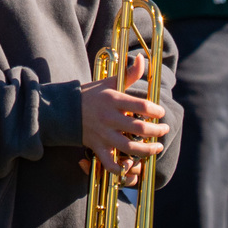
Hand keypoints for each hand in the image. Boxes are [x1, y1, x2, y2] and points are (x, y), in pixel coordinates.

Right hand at [80, 55, 168, 182]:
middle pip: (140, 128)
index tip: (160, 113)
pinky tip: (132, 165)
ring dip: (147, 150)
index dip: (156, 111)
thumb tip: (143, 58)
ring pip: (130, 148)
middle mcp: (109, 118)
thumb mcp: (109, 82)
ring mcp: (103, 135)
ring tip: (157, 147)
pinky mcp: (97, 147)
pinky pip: (110, 163)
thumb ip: (129, 73)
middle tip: (164, 129)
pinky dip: (121, 168)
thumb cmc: (90, 95)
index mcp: (113, 100)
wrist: (64, 110)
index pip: (141, 106)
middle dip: (157, 131)